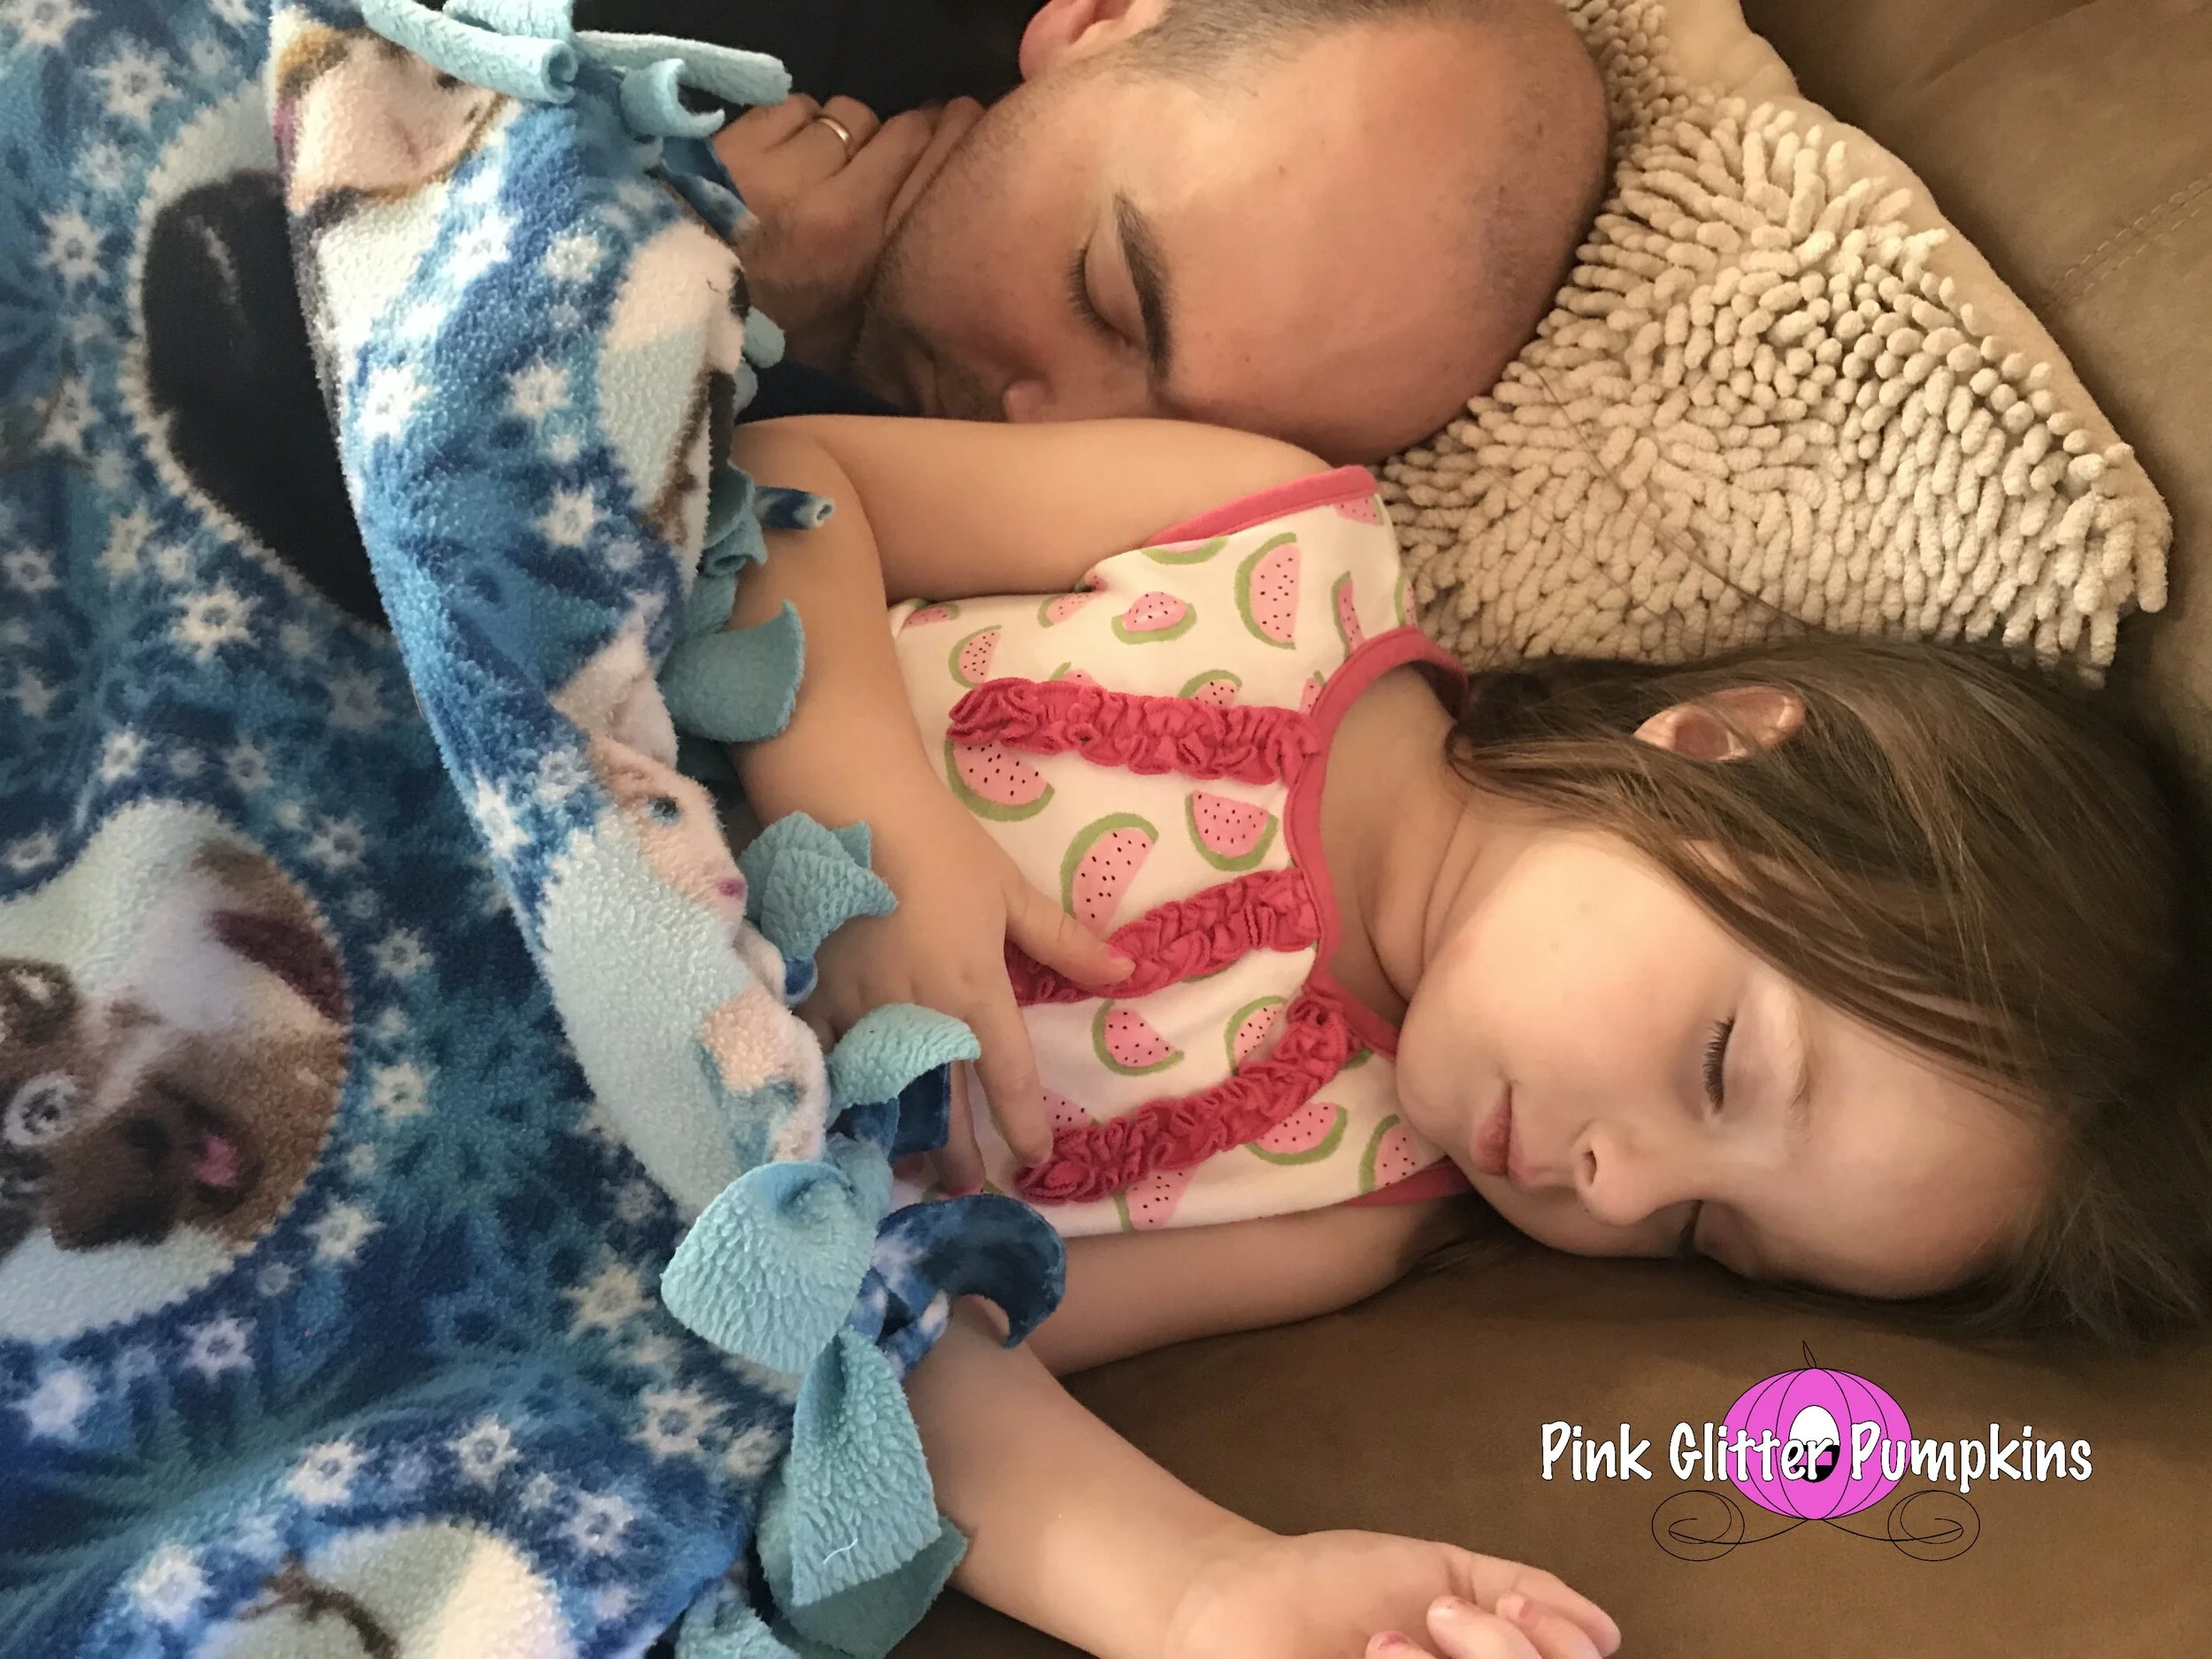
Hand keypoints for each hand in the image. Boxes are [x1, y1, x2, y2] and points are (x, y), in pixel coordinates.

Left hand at [713, 93, 983, 369]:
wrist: (667, 308)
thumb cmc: (759, 336)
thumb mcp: (837, 340)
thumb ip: (887, 295)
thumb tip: (928, 268)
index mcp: (861, 247)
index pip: (926, 160)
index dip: (948, 137)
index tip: (956, 133)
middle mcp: (831, 196)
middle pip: (896, 129)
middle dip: (900, 138)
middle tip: (887, 158)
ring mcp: (782, 163)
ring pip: (846, 115)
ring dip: (842, 135)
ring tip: (825, 165)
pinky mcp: (740, 140)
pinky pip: (795, 107)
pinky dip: (797, 125)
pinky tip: (785, 154)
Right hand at [804, 792, 1129, 1185]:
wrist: (851, 806)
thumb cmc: (939, 846)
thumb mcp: (1010, 891)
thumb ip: (1064, 941)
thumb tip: (1127, 972)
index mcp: (976, 990)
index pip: (1009, 1075)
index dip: (1024, 1124)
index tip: (1036, 1159)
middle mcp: (924, 1014)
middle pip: (945, 1105)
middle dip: (958, 1155)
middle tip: (969, 1190)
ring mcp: (865, 1011)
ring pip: (886, 1096)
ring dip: (900, 1138)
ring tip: (910, 1172)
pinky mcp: (817, 996)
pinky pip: (831, 1063)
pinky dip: (843, 1097)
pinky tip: (846, 1124)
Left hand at [1165, 1530, 1620, 1658]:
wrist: (1241, 1595)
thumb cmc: (1335, 1588)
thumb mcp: (1445, 1577)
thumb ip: (1525, 1590)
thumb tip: (1608, 1631)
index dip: (1559, 1649)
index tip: (1513, 1604)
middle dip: (1502, 1652)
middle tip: (1442, 1614)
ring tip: (1389, 1641)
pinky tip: (1373, 1656)